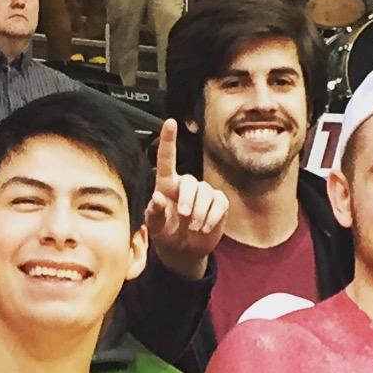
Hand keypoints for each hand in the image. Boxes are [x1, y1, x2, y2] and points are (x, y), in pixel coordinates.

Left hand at [144, 118, 228, 278]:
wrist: (184, 251)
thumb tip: (157, 198)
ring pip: (206, 194)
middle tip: (183, 216)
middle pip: (190, 182)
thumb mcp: (155, 227)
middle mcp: (186, 185)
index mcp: (166, 185)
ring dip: (199, 213)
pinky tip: (204, 227)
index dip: (169, 140)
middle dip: (188, 200)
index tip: (170, 122)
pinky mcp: (218, 203)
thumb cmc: (166, 234)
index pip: (167, 159)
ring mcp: (204, 193)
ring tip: (193, 227)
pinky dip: (212, 218)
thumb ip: (154, 213)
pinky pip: (219, 204)